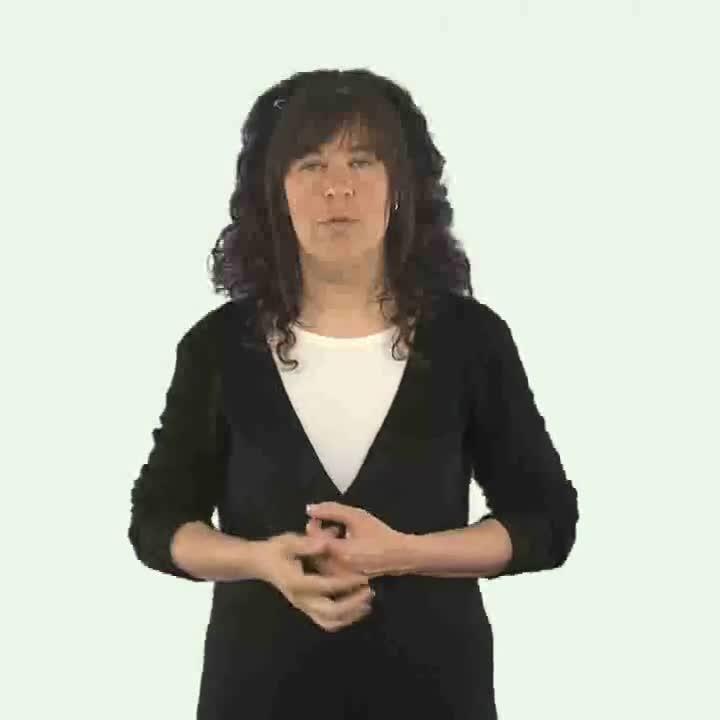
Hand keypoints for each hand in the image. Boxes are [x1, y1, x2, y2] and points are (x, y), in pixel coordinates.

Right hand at [255, 532, 374, 632]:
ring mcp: (303, 606)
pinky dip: (344, 618)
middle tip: (369, 591)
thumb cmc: (276, 550)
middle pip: (330, 611)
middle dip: (352, 604)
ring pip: (329, 621)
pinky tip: (357, 608)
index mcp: (297, 582)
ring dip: (350, 615)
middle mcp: (301, 599)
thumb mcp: (289, 541)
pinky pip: (327, 621)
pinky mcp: (306, 608)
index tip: (363, 577)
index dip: (346, 582)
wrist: (260, 563)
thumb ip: (307, 543)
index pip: (325, 586)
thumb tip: (327, 543)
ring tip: (367, 602)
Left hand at [306, 502, 410, 577]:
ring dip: (324, 547)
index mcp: (338, 552)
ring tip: (339, 535)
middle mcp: (335, 569)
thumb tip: (309, 509)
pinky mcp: (343, 583)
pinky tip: (344, 547)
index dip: (313, 525)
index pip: (312, 538)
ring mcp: (339, 579)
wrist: (399, 556)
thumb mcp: (356, 516)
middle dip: (318, 537)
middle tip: (332, 526)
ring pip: (320, 561)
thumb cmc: (379, 534)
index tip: (319, 517)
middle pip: (313, 552)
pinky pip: (328, 569)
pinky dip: (331, 556)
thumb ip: (331, 510)